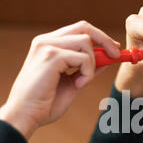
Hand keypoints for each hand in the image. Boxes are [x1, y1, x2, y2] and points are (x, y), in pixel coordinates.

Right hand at [0, 21, 119, 138]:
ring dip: (92, 64)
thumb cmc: (45, 103)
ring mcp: (47, 46)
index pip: (79, 30)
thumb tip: (108, 59)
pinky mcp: (51, 56)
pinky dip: (87, 73)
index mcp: (48, 44)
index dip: (100, 37)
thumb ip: (86, 68)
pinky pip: (83, 58)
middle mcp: (46, 40)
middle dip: (105, 40)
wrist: (26, 115)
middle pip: (84, 27)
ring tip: (81, 82)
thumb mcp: (72, 82)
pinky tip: (77, 86)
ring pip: (86, 42)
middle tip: (117, 55)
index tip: (115, 49)